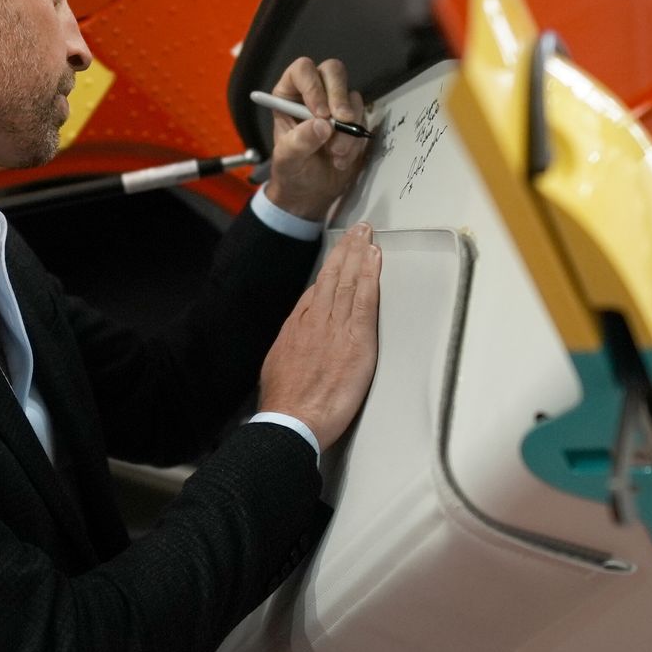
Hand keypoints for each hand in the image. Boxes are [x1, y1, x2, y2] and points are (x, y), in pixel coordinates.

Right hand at [258, 222, 381, 450]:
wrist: (292, 421)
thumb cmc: (285, 405)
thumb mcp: (277, 369)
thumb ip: (291, 350)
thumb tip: (295, 345)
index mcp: (297, 329)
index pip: (315, 292)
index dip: (329, 271)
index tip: (337, 257)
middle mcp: (315, 322)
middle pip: (331, 277)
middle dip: (345, 251)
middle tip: (356, 230)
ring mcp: (335, 327)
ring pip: (347, 281)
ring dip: (358, 253)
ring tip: (366, 234)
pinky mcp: (356, 339)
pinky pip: (364, 298)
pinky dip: (370, 274)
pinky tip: (375, 258)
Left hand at [264, 56, 368, 220]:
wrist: (310, 192)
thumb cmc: (291, 171)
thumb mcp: (287, 160)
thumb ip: (300, 142)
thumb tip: (323, 126)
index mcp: (290, 94)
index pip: (303, 70)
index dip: (314, 86)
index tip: (319, 113)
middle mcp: (315, 92)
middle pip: (334, 71)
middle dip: (339, 96)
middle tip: (342, 121)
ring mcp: (336, 104)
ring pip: (352, 98)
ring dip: (348, 127)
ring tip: (335, 154)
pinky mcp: (354, 120)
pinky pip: (362, 120)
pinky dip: (356, 141)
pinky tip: (342, 159)